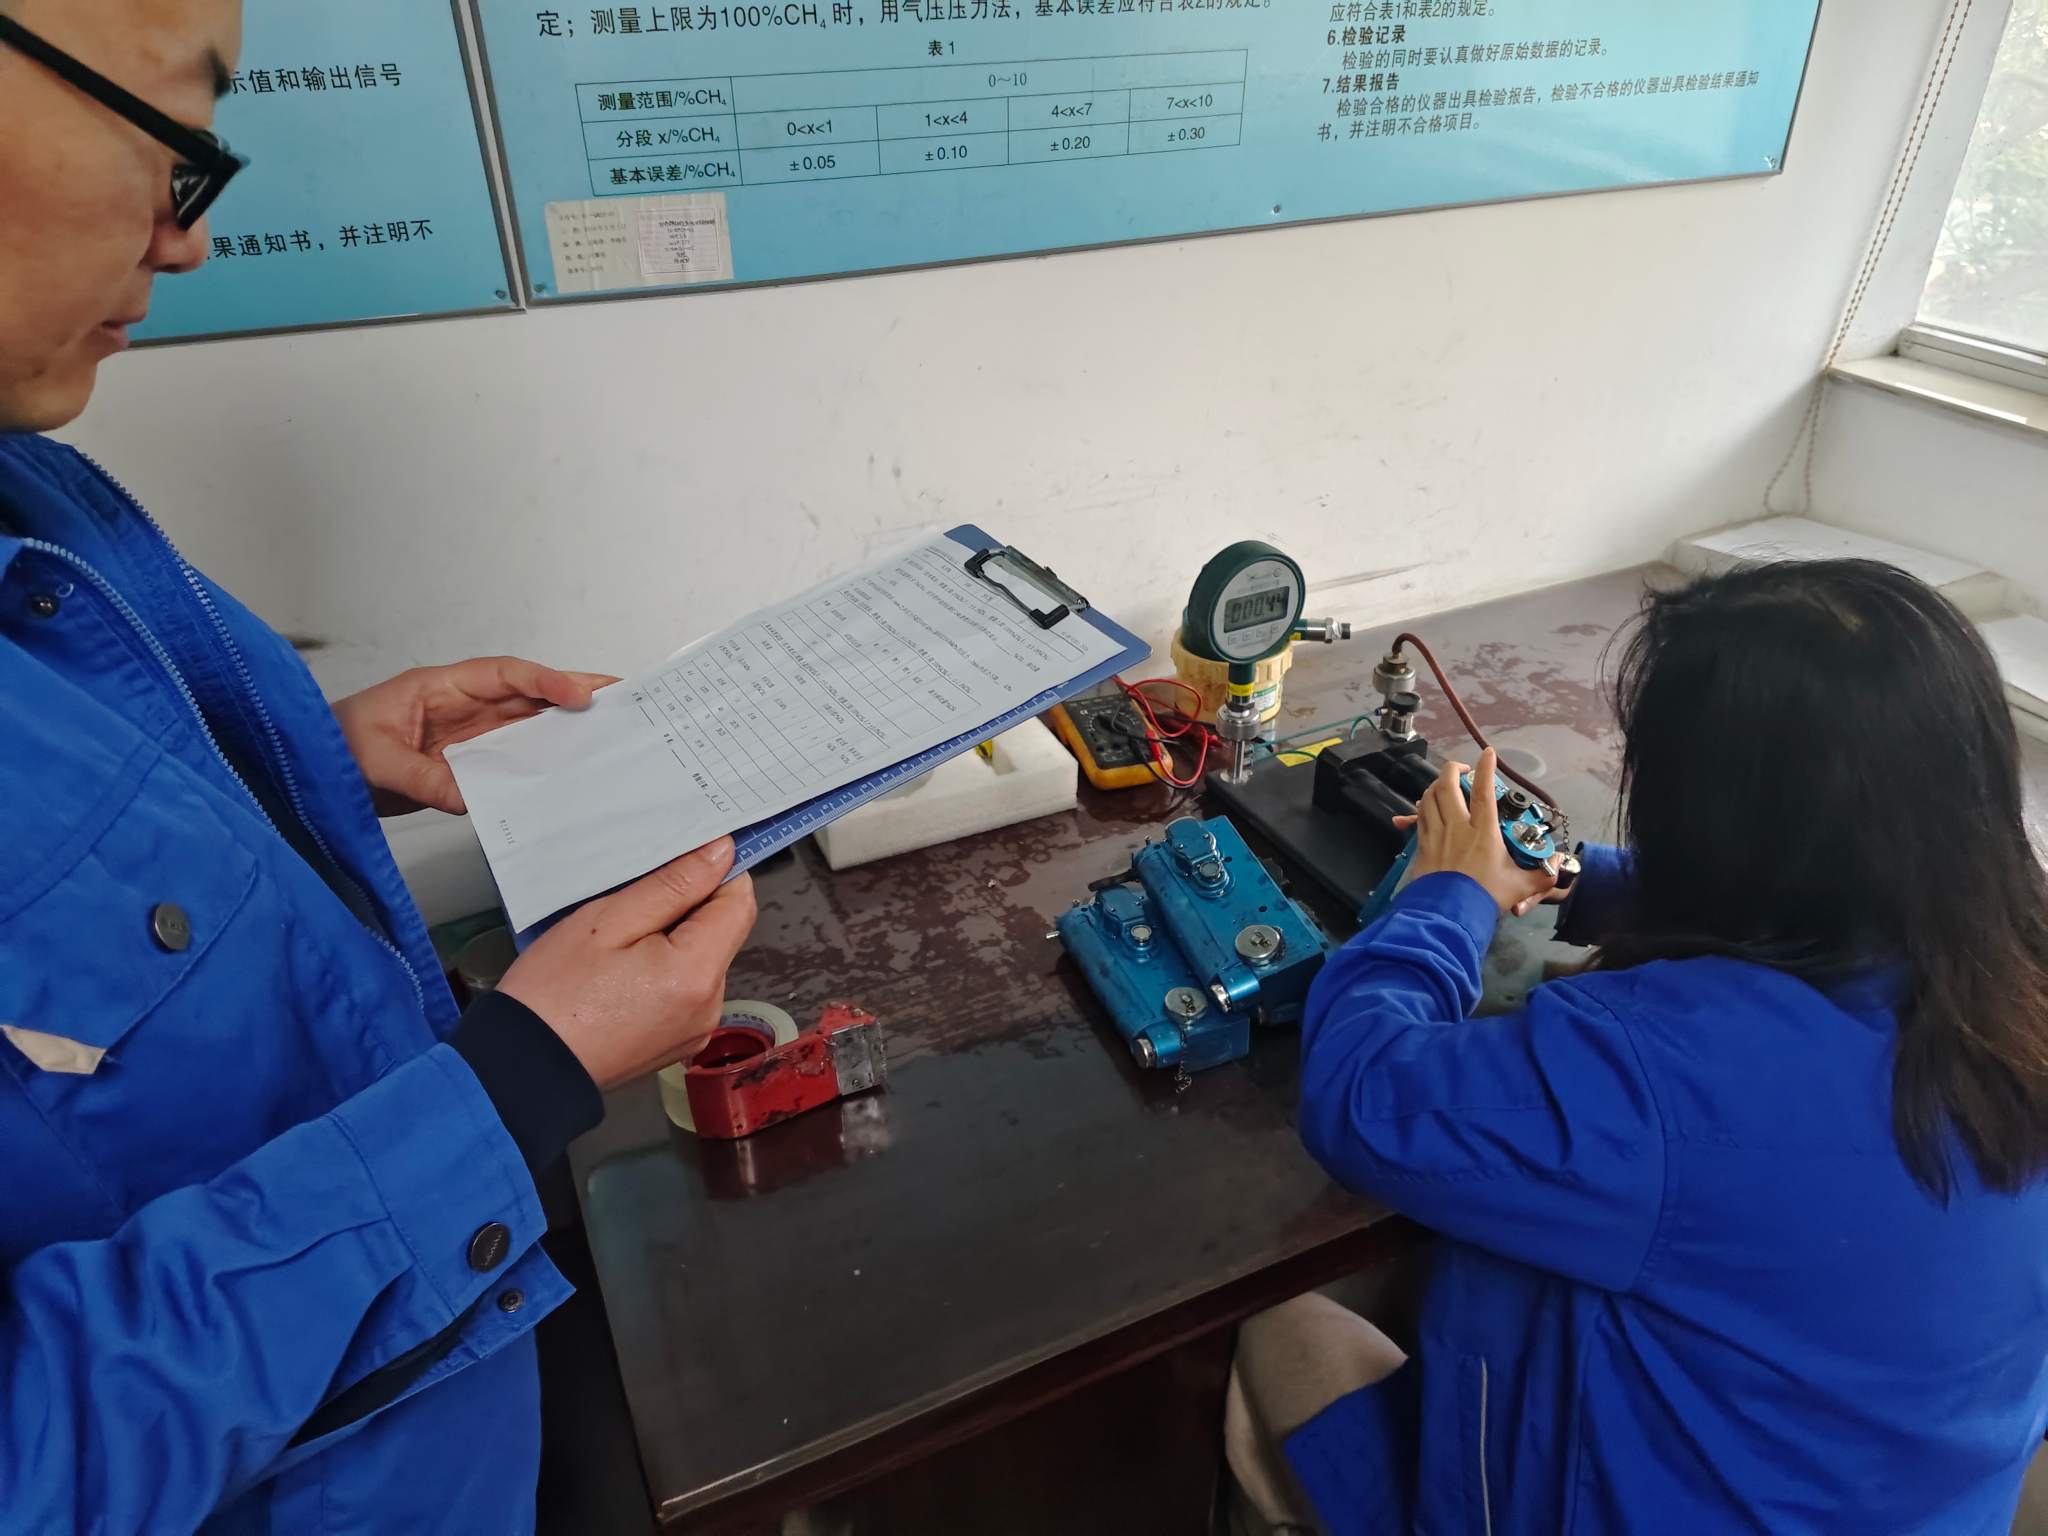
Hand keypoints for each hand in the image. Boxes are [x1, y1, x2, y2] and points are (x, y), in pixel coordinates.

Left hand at [333, 657, 616, 816]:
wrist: (311, 773)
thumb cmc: (334, 749)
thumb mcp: (377, 763)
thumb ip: (425, 779)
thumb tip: (474, 799)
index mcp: (441, 688)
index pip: (504, 676)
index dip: (545, 682)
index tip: (580, 695)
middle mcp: (462, 706)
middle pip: (527, 693)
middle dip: (573, 691)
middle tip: (623, 695)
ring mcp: (467, 733)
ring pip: (527, 723)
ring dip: (566, 725)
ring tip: (612, 728)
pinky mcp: (467, 761)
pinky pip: (513, 756)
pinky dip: (542, 759)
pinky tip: (570, 768)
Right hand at [498, 838, 757, 1090]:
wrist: (524, 1066)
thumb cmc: (554, 993)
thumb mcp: (609, 920)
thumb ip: (673, 885)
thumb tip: (722, 853)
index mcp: (698, 974)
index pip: (739, 903)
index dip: (718, 874)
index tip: (683, 861)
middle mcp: (710, 1006)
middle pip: (724, 932)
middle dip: (689, 908)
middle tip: (634, 904)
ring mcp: (697, 1029)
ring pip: (705, 959)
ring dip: (675, 939)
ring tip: (621, 943)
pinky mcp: (679, 1041)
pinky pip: (688, 989)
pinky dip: (666, 970)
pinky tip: (623, 971)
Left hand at [1392, 749, 1559, 915]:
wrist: (1448, 915)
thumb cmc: (1486, 896)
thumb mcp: (1521, 886)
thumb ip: (1542, 875)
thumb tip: (1558, 864)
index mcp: (1482, 831)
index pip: (1483, 791)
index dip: (1486, 768)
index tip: (1487, 753)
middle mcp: (1456, 826)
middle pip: (1446, 786)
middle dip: (1452, 769)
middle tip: (1462, 770)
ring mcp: (1435, 834)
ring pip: (1428, 798)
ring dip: (1436, 786)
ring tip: (1445, 787)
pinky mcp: (1421, 845)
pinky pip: (1418, 818)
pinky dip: (1421, 808)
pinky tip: (1424, 808)